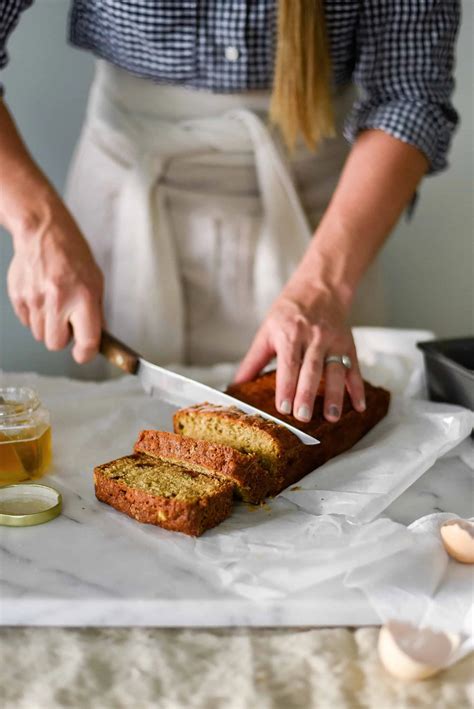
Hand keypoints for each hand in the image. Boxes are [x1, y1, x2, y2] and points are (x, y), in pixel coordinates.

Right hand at [7, 190, 103, 362]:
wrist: (43, 232)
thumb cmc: (72, 254)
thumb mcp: (95, 282)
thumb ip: (96, 312)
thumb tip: (96, 339)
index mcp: (83, 297)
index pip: (86, 341)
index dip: (85, 353)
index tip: (84, 353)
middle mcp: (58, 300)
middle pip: (55, 344)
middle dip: (62, 338)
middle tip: (67, 321)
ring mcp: (35, 299)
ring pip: (40, 335)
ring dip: (48, 326)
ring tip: (54, 304)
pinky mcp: (18, 296)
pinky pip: (26, 322)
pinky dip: (34, 315)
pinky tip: (41, 296)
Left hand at [234, 289, 365, 422]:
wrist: (319, 288)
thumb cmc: (288, 312)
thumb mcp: (267, 331)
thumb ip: (253, 361)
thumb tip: (236, 385)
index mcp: (290, 333)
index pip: (288, 363)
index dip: (286, 386)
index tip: (283, 408)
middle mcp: (314, 338)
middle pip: (311, 369)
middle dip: (307, 394)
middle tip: (303, 417)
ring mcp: (333, 342)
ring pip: (335, 371)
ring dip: (334, 395)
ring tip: (331, 417)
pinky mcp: (348, 345)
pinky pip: (354, 369)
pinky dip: (358, 389)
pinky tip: (359, 407)